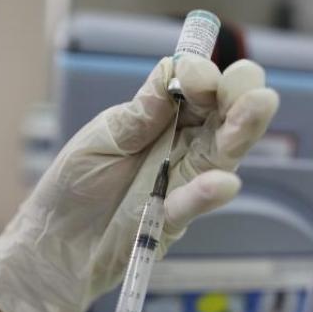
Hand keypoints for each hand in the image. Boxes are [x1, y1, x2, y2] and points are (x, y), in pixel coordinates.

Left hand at [0, 55, 278, 311]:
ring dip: (240, 134)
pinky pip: (190, 205)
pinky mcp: (170, 220)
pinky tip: (222, 182)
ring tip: (258, 109)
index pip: (197, 90)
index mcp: (163, 118)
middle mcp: (182, 146)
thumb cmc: (74, 184)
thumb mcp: (102, 139)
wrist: (54, 241)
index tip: (195, 76)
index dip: (202, 78)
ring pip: (220, 156)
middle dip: (240, 98)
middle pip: (222, 118)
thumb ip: (140, 114)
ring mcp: (181, 183)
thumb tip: (173, 70)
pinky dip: (204, 195)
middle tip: (255, 88)